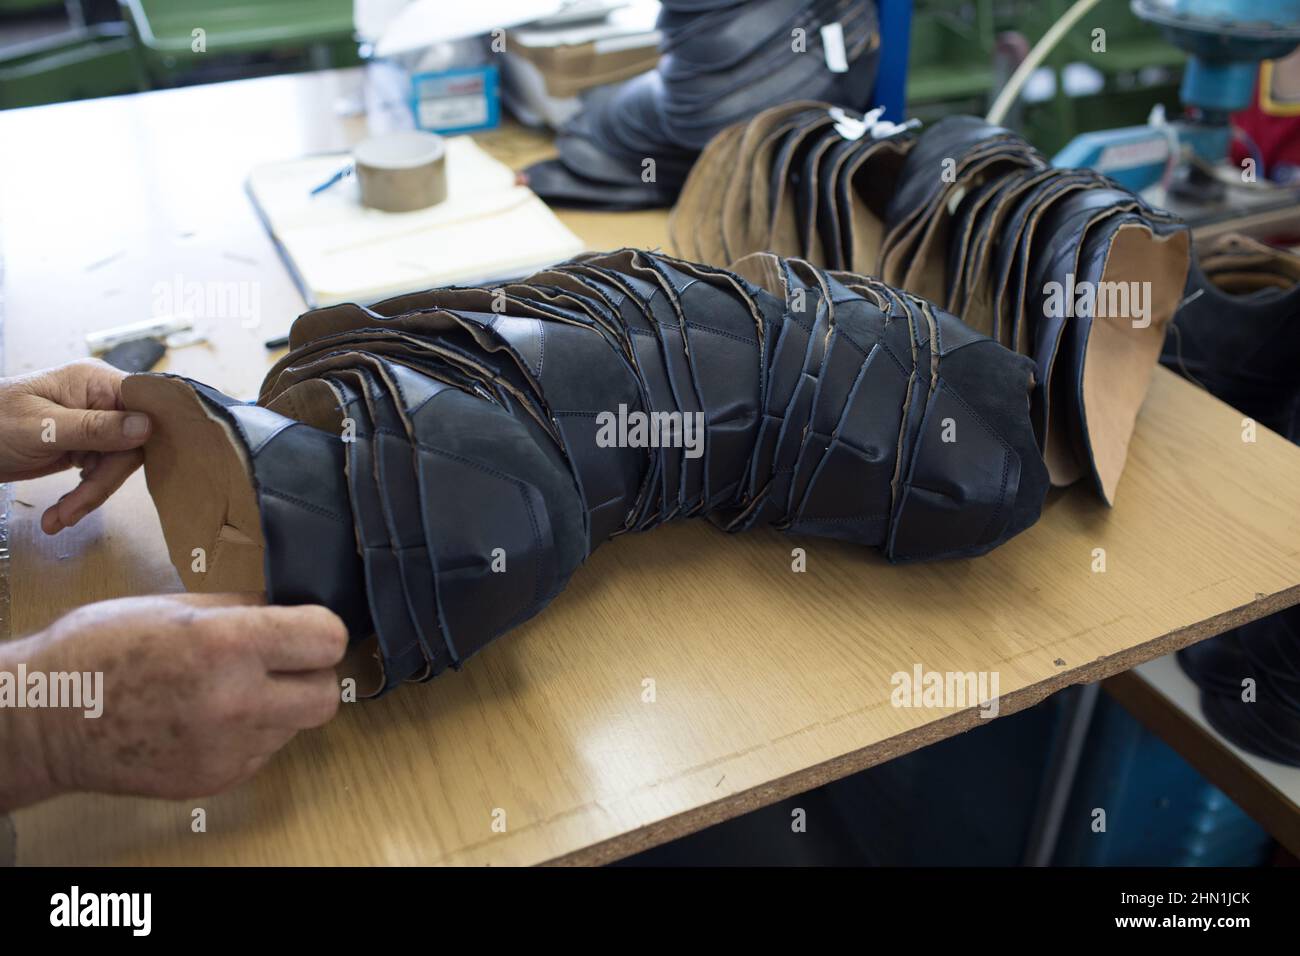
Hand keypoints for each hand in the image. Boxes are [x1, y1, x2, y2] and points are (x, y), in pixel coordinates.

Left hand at [0, 359, 151, 533]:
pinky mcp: (84, 446)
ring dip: (89, 496)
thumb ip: (94, 428)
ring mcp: (92, 424)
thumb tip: (146, 426)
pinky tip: (61, 511)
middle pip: (131, 444)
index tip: (151, 463)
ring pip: (116, 465)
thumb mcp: (41, 428)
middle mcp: (99, 400)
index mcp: (94, 381)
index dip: (149, 433)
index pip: (141, 405)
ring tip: (60, 517)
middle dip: (103, 482)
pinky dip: (81, 496)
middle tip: (75, 508)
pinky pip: (99, 474)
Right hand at [0, 593, 346, 810]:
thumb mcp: (178, 607)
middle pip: (327, 695)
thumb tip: (295, 610)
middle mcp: (235, 702)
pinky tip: (209, 717)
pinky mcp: (216, 780)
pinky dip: (250, 733)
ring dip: (280, 706)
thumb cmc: (101, 649)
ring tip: (231, 688)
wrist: (46, 719)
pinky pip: (262, 752)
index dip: (321, 631)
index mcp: (227, 645)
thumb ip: (247, 610)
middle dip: (312, 676)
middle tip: (282, 662)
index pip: (329, 640)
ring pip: (296, 726)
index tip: (305, 628)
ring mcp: (227, 749)